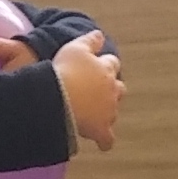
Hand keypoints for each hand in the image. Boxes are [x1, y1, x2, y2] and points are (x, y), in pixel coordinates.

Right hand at [51, 31, 122, 149]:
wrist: (60, 98)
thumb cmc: (65, 71)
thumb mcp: (75, 48)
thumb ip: (90, 40)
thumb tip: (100, 34)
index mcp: (105, 69)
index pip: (112, 63)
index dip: (105, 64)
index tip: (99, 65)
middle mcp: (111, 89)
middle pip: (118, 87)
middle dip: (111, 88)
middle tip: (98, 89)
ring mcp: (108, 111)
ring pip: (113, 111)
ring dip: (107, 110)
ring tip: (96, 112)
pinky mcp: (101, 130)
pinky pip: (107, 139)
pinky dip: (105, 141)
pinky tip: (102, 144)